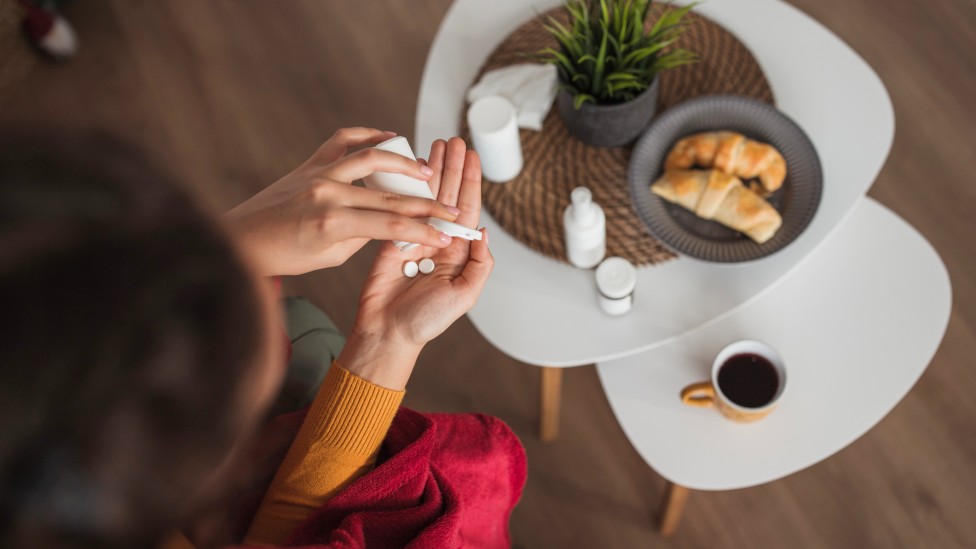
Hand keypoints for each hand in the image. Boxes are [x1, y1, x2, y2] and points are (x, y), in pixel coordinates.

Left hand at [224, 128, 460, 275]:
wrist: (242, 239)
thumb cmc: (282, 255)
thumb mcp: (328, 257)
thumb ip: (361, 236)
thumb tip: (388, 222)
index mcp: (331, 223)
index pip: (391, 225)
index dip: (424, 229)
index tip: (447, 233)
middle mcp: (327, 193)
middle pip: (390, 196)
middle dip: (426, 203)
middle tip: (450, 208)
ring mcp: (318, 173)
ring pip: (372, 158)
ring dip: (405, 163)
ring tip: (427, 170)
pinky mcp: (310, 163)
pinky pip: (344, 140)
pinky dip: (369, 135)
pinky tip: (389, 137)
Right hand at [338, 138, 492, 389]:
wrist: (387, 332)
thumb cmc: (426, 321)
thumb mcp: (464, 296)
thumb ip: (480, 264)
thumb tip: (482, 231)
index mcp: (458, 252)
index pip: (467, 209)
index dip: (470, 181)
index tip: (473, 157)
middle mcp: (438, 240)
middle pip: (448, 195)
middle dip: (452, 167)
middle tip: (455, 140)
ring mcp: (414, 237)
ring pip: (425, 196)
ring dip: (431, 171)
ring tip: (436, 144)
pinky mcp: (390, 238)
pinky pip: (400, 207)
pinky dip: (405, 187)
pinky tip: (409, 169)